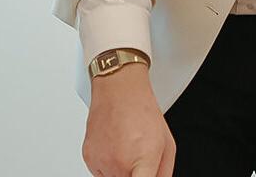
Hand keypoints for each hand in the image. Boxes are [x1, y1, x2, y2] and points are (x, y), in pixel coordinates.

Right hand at [83, 62, 174, 176]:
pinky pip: (100, 174)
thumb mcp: (166, 144)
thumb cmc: (143, 111)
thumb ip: (163, 175)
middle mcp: (119, 163)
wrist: (118, 87)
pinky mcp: (89, 158)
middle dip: (134, 176)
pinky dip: (108, 166)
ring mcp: (102, 162)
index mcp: (143, 160)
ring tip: (126, 149)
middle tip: (137, 159)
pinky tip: (115, 146)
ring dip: (121, 174)